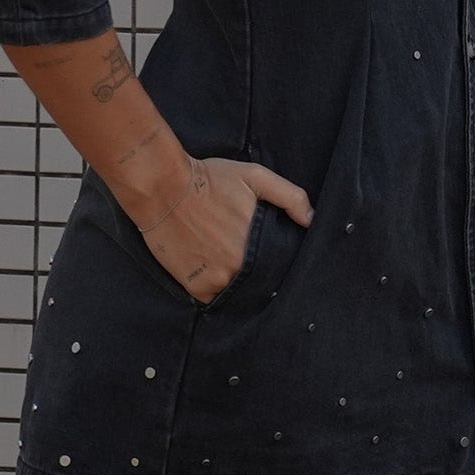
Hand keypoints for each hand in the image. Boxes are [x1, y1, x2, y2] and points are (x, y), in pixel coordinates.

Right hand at [142, 157, 312, 303]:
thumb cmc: (210, 179)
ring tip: (225, 258)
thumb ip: (290, 197)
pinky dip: (213, 287)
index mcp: (259, 247)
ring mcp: (216, 280)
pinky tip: (209, 267)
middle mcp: (240, 269)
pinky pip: (212, 297)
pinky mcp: (195, 286)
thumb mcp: (255, 177)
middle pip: (258, 281)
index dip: (276, 263)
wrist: (163, 187)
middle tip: (241, 252)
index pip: (278, 268)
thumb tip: (312, 220)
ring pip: (236, 290)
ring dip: (234, 280)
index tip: (267, 253)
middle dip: (255, 271)